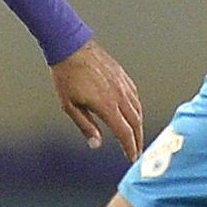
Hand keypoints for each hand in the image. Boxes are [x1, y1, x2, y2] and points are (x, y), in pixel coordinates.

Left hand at [50, 40, 143, 160]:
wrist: (72, 48)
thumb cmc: (67, 76)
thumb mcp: (70, 106)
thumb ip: (86, 126)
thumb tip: (96, 143)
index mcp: (107, 106)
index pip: (124, 133)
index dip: (130, 148)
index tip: (133, 158)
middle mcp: (120, 96)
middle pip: (136, 124)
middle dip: (138, 141)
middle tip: (138, 152)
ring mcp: (124, 86)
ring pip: (138, 110)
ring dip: (138, 126)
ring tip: (136, 136)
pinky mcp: (124, 78)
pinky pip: (135, 98)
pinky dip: (137, 110)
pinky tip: (133, 114)